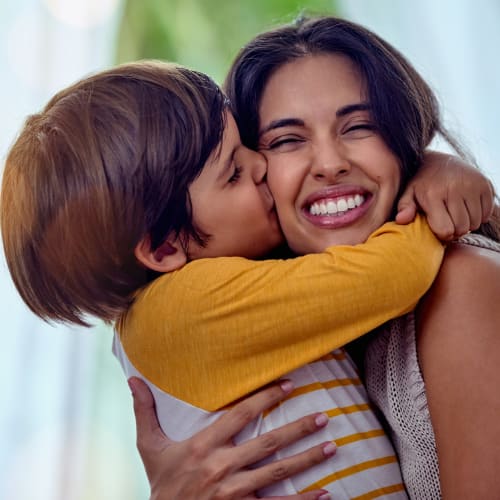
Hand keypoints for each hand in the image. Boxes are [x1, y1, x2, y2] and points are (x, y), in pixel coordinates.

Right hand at [129, 377, 334, 499]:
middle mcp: (222, 467)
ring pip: (278, 472)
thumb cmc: (160, 483)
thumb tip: (132, 379)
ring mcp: (235, 493)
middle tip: (322, 416)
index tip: (288, 385)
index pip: (240, 414)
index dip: (265, 397)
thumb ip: (144, 411)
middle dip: (297, 428)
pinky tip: (325, 493)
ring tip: (331, 445)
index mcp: (203, 446)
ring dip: (307, 459)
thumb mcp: (149, 446)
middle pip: (267, 443)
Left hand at [396, 151, 494, 239]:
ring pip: (475, 223)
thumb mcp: (408, 193)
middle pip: (462, 229)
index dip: (442, 234)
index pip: (445, 230)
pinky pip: (486, 214)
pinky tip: (466, 207)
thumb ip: (404, 207)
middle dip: (454, 230)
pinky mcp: (486, 185)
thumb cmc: (421, 183)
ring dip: (466, 223)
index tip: (437, 226)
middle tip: (447, 221)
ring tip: (455, 214)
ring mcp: (472, 186)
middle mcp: (454, 189)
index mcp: (433, 194)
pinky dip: (478, 215)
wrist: (441, 161)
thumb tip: (400, 220)